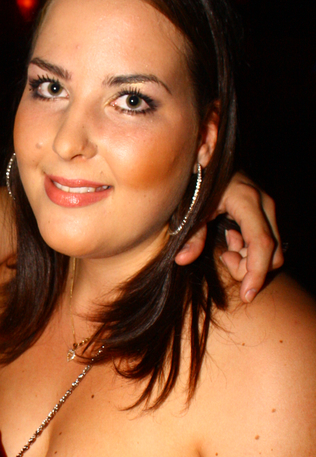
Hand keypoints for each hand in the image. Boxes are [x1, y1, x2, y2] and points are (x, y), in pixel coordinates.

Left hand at [175, 172, 281, 302]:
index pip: (261, 243)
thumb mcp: (189, 208)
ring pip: (273, 251)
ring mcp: (268, 208)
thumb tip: (183, 260)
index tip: (247, 295)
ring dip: (249, 260)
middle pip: (273, 253)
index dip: (256, 273)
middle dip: (251, 269)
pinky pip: (268, 243)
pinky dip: (250, 251)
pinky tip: (231, 240)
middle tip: (225, 258)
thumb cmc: (195, 184)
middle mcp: (264, 203)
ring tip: (226, 249)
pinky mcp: (266, 213)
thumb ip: (190, 234)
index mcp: (246, 199)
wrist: (204, 161)